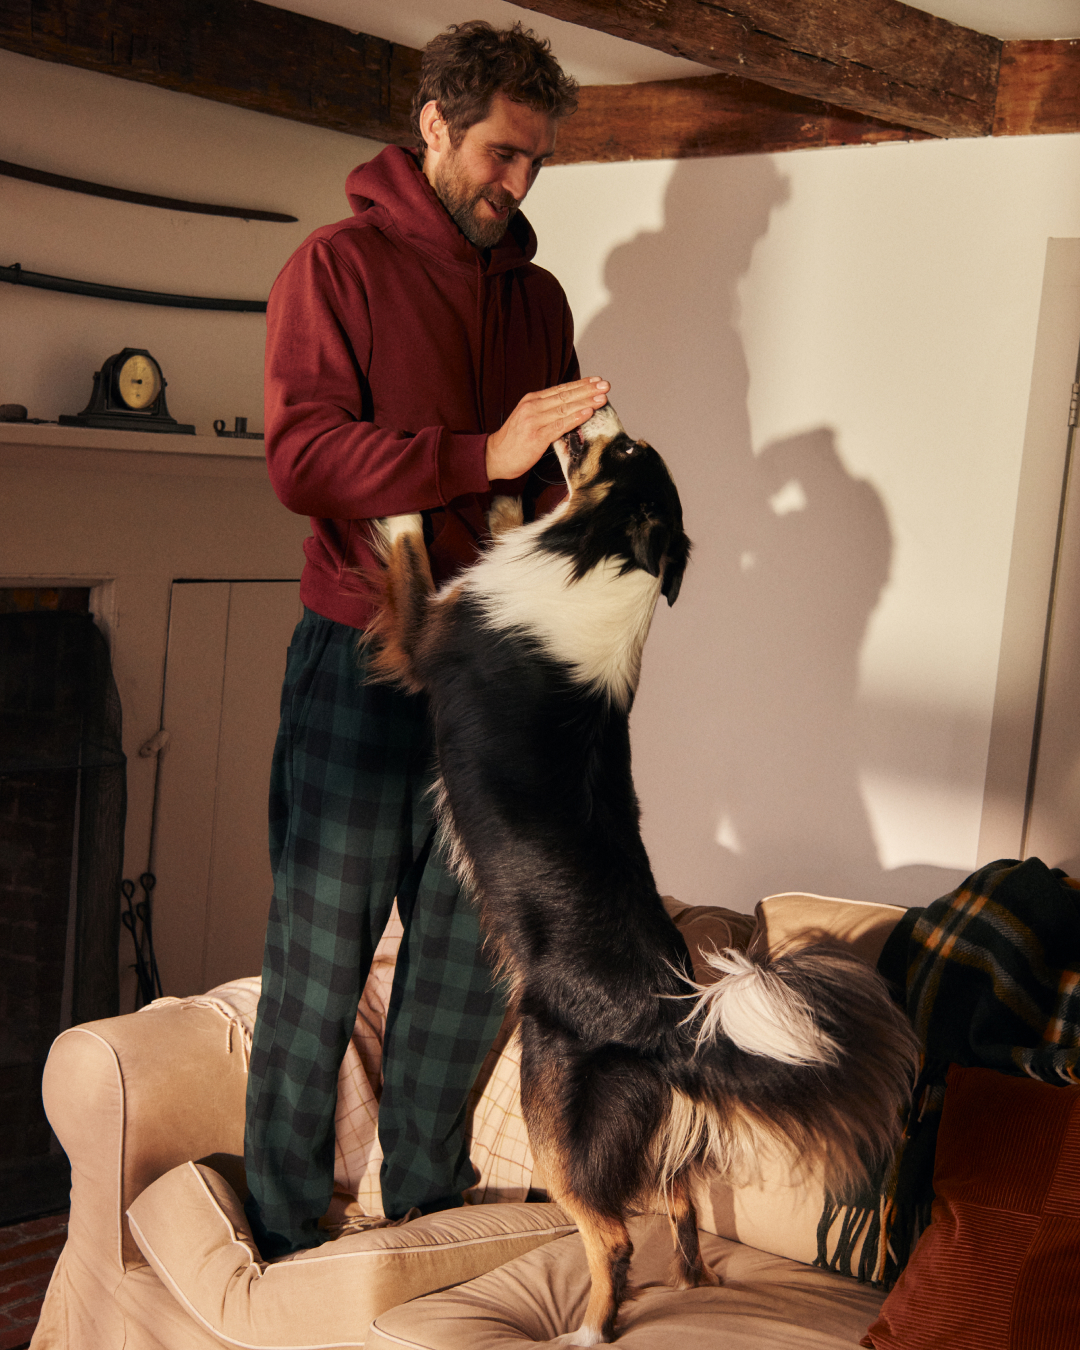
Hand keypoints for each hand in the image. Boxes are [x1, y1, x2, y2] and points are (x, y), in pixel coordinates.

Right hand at [485, 377, 609, 480]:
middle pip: (566, 395)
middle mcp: (533, 406)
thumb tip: (569, 408)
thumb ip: (546, 411)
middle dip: (588, 390)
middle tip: (605, 386)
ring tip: (602, 398)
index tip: (596, 381)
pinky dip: (575, 418)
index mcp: (532, 400)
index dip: (580, 384)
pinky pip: (560, 425)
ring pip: (565, 408)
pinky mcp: (537, 436)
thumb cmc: (513, 440)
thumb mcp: (528, 418)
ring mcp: (534, 420)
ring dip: (586, 402)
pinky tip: (588, 413)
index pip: (561, 389)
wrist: (494, 456)